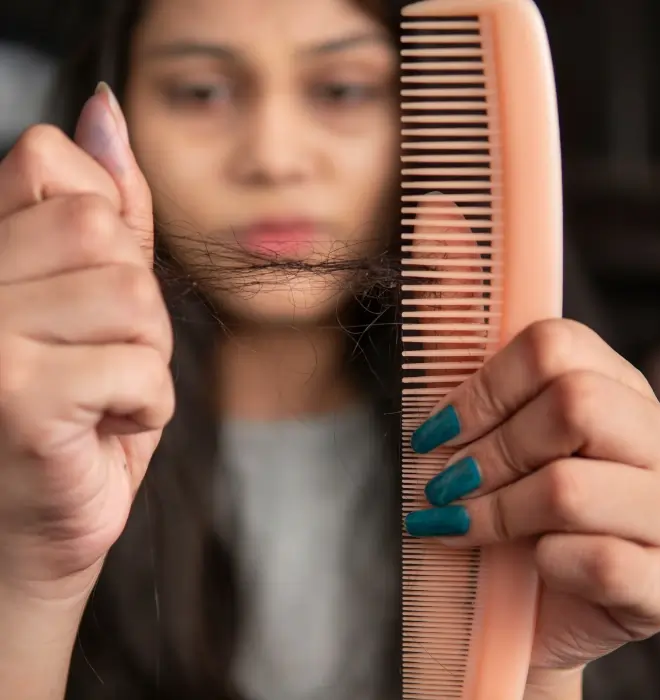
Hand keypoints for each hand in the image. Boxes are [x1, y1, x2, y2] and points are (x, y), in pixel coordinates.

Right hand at [0, 84, 172, 602]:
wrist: (30, 532)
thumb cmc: (76, 417)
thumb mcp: (98, 304)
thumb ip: (105, 210)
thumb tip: (104, 112)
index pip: (50, 161)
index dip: (101, 226)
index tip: (87, 295)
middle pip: (102, 233)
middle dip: (133, 307)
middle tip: (98, 363)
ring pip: (131, 298)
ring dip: (144, 357)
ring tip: (102, 399)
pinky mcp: (17, 396)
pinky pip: (140, 368)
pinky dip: (146, 407)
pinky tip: (101, 433)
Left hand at [406, 317, 659, 670]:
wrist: (543, 608)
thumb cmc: (517, 519)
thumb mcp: (500, 452)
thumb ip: (480, 414)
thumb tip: (433, 411)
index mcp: (616, 388)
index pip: (555, 346)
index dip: (485, 387)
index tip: (437, 430)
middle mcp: (658, 439)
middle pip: (574, 402)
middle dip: (490, 450)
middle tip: (444, 483)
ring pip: (572, 486)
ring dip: (498, 511)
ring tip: (458, 525)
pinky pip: (600, 561)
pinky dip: (547, 564)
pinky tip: (533, 567)